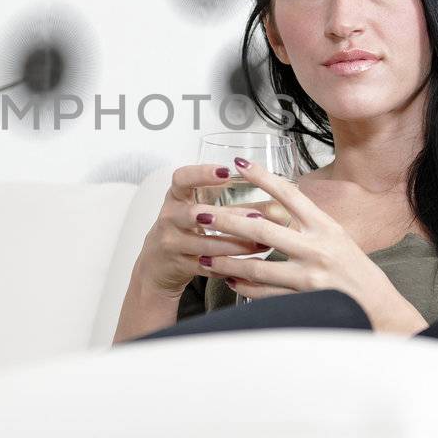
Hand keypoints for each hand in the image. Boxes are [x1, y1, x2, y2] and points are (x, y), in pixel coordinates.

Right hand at [131, 163, 273, 298]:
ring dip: (234, 244)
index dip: (201, 173)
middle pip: (194, 213)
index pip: (181, 179)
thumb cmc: (186, 230)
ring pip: (203, 244)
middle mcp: (169, 217)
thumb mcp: (204, 212)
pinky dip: (228, 265)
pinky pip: (206, 265)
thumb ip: (238, 208)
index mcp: (176, 197)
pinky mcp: (178, 265)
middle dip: (228, 216)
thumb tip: (280, 207)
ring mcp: (171, 242)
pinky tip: (247, 265)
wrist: (157, 263)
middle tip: (257, 217)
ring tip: (259, 244)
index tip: (226, 171)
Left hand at [203, 156, 426, 333]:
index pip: (290, 194)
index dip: (263, 177)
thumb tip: (273, 207)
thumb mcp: (336, 236)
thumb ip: (306, 222)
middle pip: (262, 229)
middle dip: (227, 221)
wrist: (378, 306)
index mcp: (325, 226)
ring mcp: (309, 277)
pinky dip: (243, 286)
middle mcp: (317, 248)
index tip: (240, 164)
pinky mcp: (303, 300)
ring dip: (226, 260)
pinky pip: (265, 294)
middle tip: (201, 214)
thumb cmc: (354, 269)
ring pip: (257, 267)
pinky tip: (228, 279)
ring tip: (205, 255)